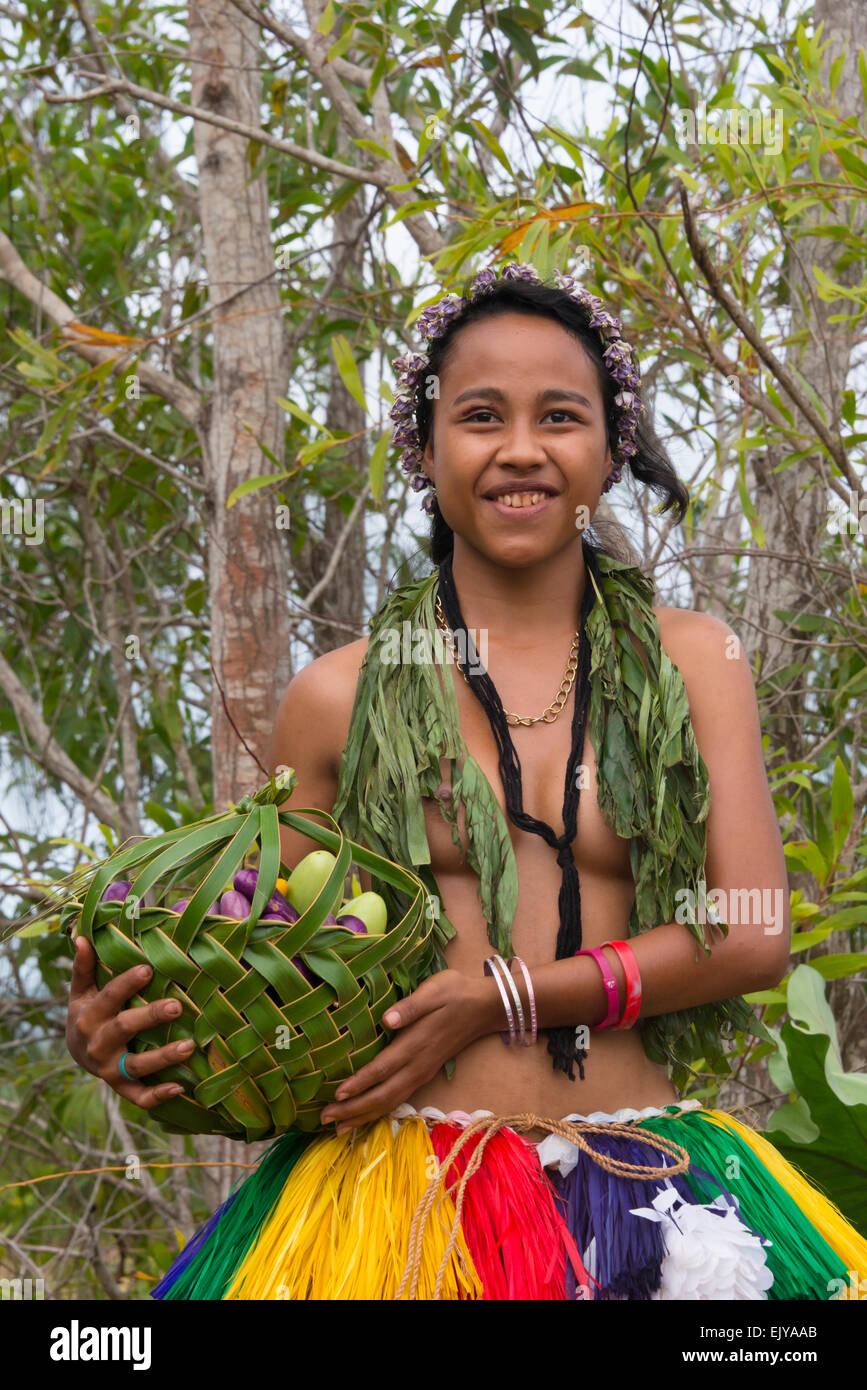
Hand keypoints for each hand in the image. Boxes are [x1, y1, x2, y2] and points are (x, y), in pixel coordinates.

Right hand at [66, 935, 193, 1110]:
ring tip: (190, 1046)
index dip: (127, 983)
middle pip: (124, 1028)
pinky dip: (157, 1096)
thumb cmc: (88, 1013)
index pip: (109, 997)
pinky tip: (180, 1088)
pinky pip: (138, 1096)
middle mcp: (98, 1044)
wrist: (77, 1054)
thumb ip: (84, 967)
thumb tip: (82, 936)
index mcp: (89, 1016)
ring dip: (164, 1057)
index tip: (148, 968)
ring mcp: (110, 1068)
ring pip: (137, 1065)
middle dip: (151, 1016)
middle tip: (177, 1005)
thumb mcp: (82, 991)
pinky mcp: (121, 1086)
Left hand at [319, 969, 487, 1131]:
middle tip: (324, 1118)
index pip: (382, 1069)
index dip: (359, 1084)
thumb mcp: (434, 991)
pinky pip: (398, 1099)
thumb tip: (387, 1019)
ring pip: (390, 1102)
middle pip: (383, 1096)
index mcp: (416, 1044)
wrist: (485, 1007)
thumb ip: (410, 1007)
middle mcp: (418, 1065)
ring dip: (363, 1116)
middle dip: (353, 1110)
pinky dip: (379, 1111)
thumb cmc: (455, 993)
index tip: (336, 1095)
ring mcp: (422, 1072)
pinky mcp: (425, 1073)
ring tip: (338, 1127)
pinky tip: (365, 1116)